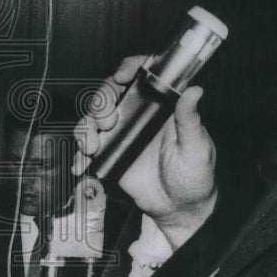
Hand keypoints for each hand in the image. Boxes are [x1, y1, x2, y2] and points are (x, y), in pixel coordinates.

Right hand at [73, 56, 217, 247]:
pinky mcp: (111, 154)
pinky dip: (79, 154)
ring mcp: (122, 133)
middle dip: (102, 101)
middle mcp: (140, 114)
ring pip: (94, 117)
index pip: (145, 75)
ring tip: (93, 145)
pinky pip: (88, 147)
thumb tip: (195, 90)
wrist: (179, 209)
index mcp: (163, 106)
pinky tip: (81, 165)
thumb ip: (190, 120)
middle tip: (107, 120)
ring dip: (86, 126)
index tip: (122, 76)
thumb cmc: (196, 176)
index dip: (130, 67)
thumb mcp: (196, 148)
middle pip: (112, 92)